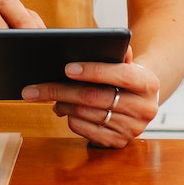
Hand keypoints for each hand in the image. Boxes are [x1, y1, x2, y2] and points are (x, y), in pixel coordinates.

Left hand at [21, 46, 159, 147]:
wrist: (140, 98)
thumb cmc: (124, 74)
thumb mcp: (126, 61)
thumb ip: (116, 52)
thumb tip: (99, 42)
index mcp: (148, 83)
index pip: (120, 75)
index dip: (93, 71)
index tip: (66, 68)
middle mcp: (144, 109)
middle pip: (95, 97)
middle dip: (61, 90)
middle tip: (35, 87)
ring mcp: (132, 129)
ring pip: (87, 114)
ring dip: (62, 104)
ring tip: (45, 94)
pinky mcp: (119, 142)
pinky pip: (86, 130)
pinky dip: (70, 118)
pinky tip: (62, 108)